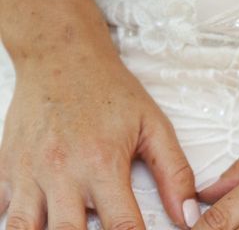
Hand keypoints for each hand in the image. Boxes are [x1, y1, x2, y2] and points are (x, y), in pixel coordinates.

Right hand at [0, 43, 198, 228]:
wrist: (62, 57)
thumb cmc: (111, 91)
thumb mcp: (153, 125)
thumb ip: (174, 172)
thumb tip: (189, 214)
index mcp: (102, 163)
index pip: (123, 228)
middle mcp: (61, 173)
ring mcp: (27, 174)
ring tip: (70, 227)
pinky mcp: (5, 171)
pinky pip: (3, 214)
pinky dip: (18, 224)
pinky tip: (39, 221)